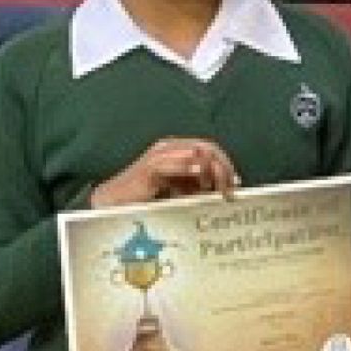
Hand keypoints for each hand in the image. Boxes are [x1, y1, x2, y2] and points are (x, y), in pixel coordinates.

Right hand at [93, 138, 237, 207]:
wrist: (115, 203)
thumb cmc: (145, 200)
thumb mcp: (178, 191)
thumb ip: (197, 187)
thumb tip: (223, 190)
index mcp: (176, 151)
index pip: (209, 149)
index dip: (226, 164)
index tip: (236, 182)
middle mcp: (169, 147)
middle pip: (207, 148)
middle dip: (223, 168)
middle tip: (230, 188)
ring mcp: (160, 154)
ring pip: (196, 153)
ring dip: (212, 171)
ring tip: (218, 189)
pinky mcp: (150, 166)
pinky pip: (176, 163)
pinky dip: (190, 168)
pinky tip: (201, 180)